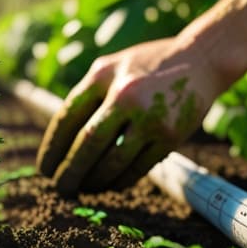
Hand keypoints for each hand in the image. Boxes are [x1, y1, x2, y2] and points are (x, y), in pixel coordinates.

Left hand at [36, 38, 226, 194]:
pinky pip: (138, 167)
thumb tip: (60, 139)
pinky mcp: (171, 136)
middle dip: (69, 171)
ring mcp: (150, 116)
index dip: (52, 147)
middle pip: (87, 144)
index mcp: (103, 75)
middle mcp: (124, 94)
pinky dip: (119, 180)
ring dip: (94, 181)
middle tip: (59, 187)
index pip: (67, 117)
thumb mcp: (113, 67)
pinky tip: (109, 185)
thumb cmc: (148, 65)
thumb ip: (88, 94)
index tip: (44, 167)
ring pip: (113, 161)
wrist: (202, 59)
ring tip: (83, 188)